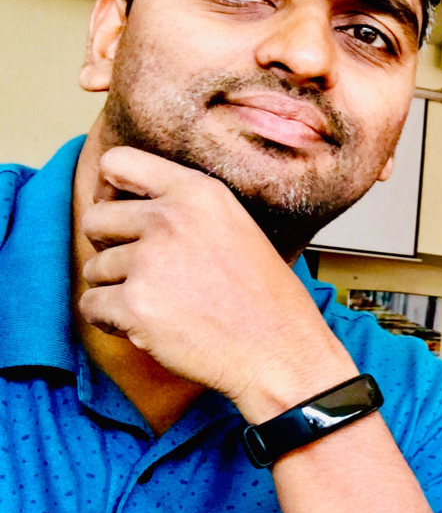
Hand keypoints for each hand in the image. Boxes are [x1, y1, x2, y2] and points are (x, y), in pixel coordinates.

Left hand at [79, 147, 354, 419]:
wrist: (278, 350)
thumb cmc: (263, 297)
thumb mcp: (235, 224)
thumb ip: (184, 207)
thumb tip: (126, 205)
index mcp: (197, 192)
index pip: (118, 162)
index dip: (109, 190)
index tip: (120, 214)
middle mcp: (170, 218)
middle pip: (96, 218)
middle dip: (108, 247)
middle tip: (140, 271)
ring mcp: (150, 261)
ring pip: (94, 268)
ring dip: (115, 289)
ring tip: (157, 305)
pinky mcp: (136, 305)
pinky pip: (91, 306)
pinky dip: (109, 320)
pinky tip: (145, 326)